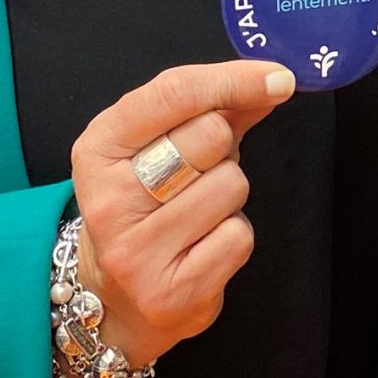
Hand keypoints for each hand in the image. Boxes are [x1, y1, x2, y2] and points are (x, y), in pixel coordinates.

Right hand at [69, 60, 294, 367]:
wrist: (117, 298)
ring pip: (231, 185)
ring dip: (230, 193)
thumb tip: (273, 81)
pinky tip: (203, 245)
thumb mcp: (159, 146)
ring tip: (198, 212)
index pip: (174, 93)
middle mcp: (108, 201)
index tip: (278, 78)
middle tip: (200, 171)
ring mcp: (136, 252)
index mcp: (98, 149)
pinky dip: (234, 234)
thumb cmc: (148, 206)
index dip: (234, 79)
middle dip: (224, 147)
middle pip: (209, 135)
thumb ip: (214, 107)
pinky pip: (239, 235)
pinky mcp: (170, 293)